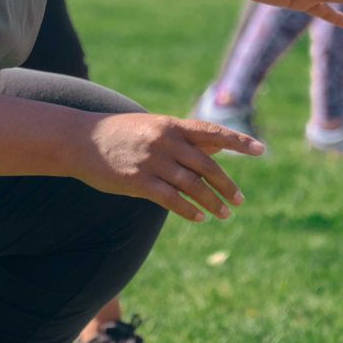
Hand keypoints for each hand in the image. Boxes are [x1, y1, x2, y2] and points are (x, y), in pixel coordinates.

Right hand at [76, 112, 261, 221]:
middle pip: (206, 165)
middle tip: (240, 201)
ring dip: (212, 202)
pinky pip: (170, 199)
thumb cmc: (123, 134)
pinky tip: (199, 217)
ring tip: (225, 214)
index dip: (239, 141)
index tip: (261, 150)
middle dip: (226, 185)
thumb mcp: (156, 127)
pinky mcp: (137, 181)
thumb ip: (187, 137)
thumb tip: (220, 145)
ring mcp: (151, 161)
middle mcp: (165, 141)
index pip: (213, 131)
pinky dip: (188, 209)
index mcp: (172, 125)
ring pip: (191, 185)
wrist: (80, 140)